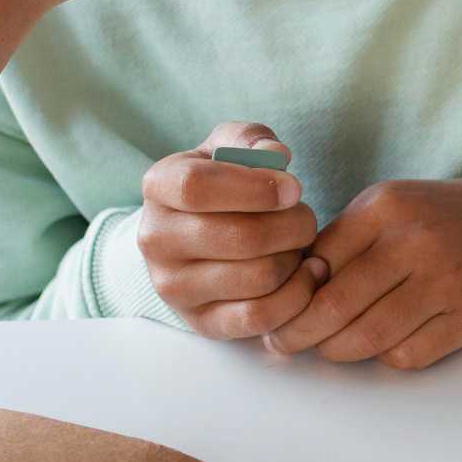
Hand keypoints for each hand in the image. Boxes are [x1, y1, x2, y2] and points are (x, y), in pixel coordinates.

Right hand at [137, 123, 325, 339]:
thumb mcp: (228, 147)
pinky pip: (260, 317)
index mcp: (158, 186)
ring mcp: (173, 287)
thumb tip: (275, 155)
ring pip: (258, 277)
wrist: (193, 237)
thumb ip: (251, 139)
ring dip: (295, 259)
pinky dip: (297, 296)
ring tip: (299, 244)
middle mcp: (155, 239)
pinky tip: (306, 275)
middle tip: (305, 218)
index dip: (256, 187)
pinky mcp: (200, 321)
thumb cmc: (222, 184)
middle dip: (292, 225)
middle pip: (241, 237)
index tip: (294, 188)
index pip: (198, 187)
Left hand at [262, 177, 461, 370]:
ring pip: (367, 337)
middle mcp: (415, 240)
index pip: (316, 263)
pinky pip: (407, 354)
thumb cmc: (445, 220)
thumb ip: (345, 241)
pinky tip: (386, 342)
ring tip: (329, 347)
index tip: (275, 312)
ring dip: (339, 351)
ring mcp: (446, 281)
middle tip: (284, 344)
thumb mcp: (394, 207)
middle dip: (300, 333)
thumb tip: (289, 290)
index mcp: (386, 206)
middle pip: (335, 305)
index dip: (289, 296)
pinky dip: (387, 356)